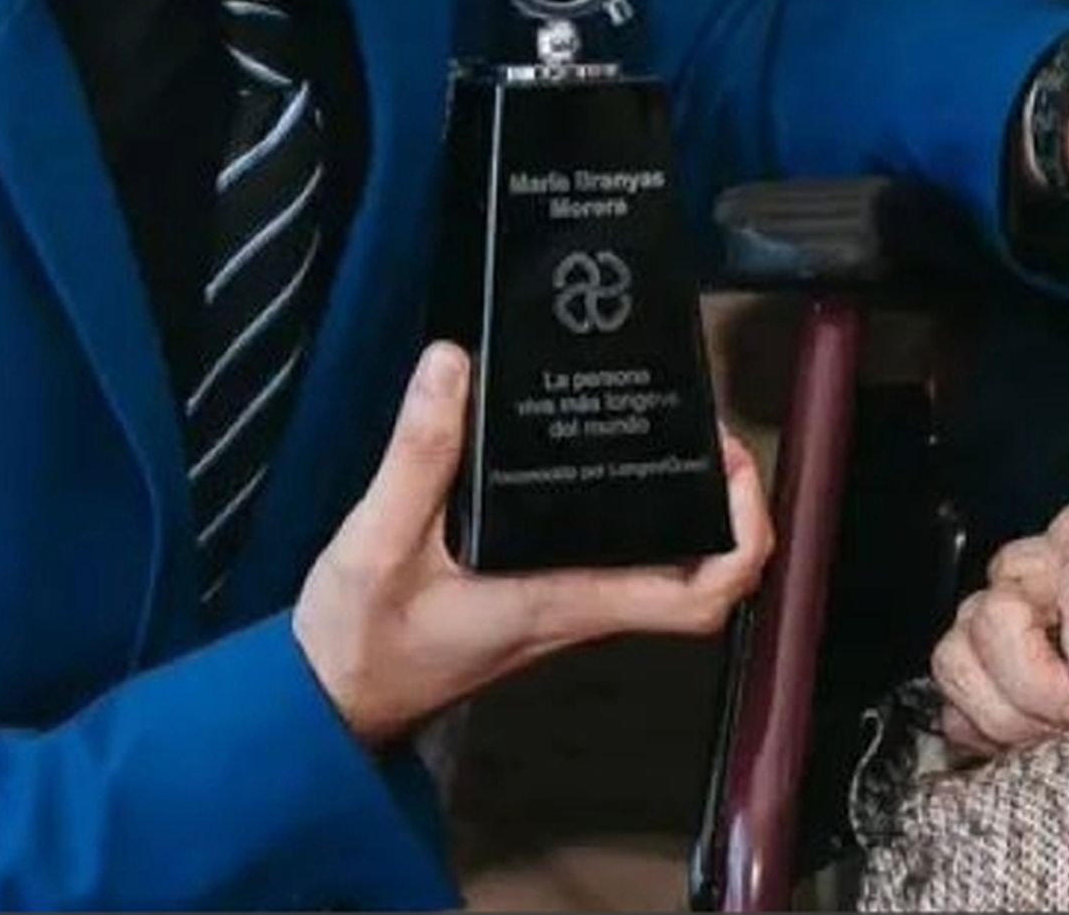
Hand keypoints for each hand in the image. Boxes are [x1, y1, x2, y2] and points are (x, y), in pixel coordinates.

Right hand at [292, 345, 772, 747]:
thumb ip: (417, 455)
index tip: (731, 470)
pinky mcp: (538, 592)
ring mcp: (563, 603)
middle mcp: (579, 605)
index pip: (697, 597)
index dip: (740, 537)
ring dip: (679, 500)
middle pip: (697, 569)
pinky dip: (626, 506)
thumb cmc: (357, 644)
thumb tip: (452, 367)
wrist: (329, 700)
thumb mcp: (376, 542)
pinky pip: (608, 551)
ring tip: (665, 424)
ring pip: (658, 559)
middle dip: (721, 500)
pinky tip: (596, 455)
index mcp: (561, 601)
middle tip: (704, 428)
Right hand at [931, 501, 1068, 760]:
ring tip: (1058, 734)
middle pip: (999, 614)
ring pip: (960, 656)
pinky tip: (1027, 739)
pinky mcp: (966, 663)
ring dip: (1011, 712)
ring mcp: (986, 612)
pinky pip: (950, 700)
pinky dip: (986, 731)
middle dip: (1039, 682)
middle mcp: (1028, 567)